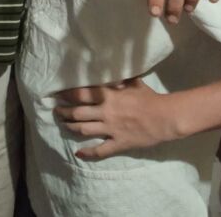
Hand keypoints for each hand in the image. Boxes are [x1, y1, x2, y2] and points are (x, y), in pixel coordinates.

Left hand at [55, 79, 176, 158]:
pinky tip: (78, 153)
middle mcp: (106, 111)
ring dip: (71, 127)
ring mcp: (111, 129)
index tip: (57, 94)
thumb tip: (111, 67)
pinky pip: (100, 150)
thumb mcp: (133, 82)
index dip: (67, 94)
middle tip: (56, 111)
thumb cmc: (149, 97)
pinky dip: (88, 153)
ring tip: (63, 125)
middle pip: (78, 112)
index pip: (81, 94)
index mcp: (108, 95)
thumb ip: (119, 77)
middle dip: (64, 112)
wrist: (164, 117)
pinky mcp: (118, 143)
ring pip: (84, 129)